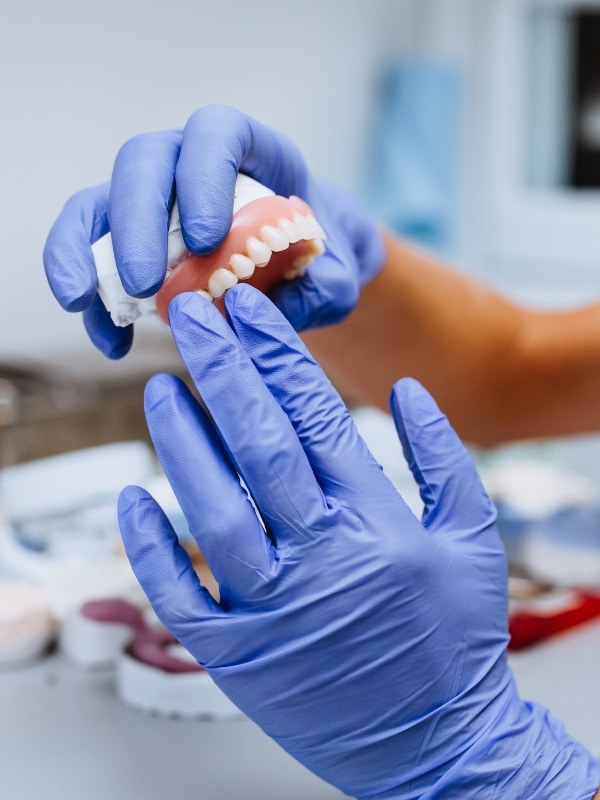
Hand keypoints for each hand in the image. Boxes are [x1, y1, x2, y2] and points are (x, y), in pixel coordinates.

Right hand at [43, 105, 384, 357]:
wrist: (303, 267)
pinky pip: (91, 256)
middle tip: (145, 284)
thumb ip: (320, 290)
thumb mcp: (336, 277)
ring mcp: (152, 200)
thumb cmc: (319, 258)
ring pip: (99, 202)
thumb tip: (265, 314)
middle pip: (143, 163)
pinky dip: (94, 300)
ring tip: (84, 303)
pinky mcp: (129, 240)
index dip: (203, 175)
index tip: (206, 238)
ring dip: (84, 252)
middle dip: (136, 222)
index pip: (215, 132)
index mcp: (249, 152)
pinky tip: (113, 342)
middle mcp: (189, 164)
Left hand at [118, 286, 599, 798]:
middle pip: (258, 446)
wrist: (438, 744)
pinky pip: (181, 595)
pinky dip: (151, 546)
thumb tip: (407, 390)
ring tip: (161, 388)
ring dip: (180, 443)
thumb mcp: (476, 539)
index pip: (316, 417)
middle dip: (221, 371)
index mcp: (377, 524)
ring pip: (212, 509)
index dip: (277, 357)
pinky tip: (132, 495)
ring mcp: (273, 611)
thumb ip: (445, 457)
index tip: (249, 311)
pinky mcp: (238, 656)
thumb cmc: (457, 638)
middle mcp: (320, 560)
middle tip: (191, 317)